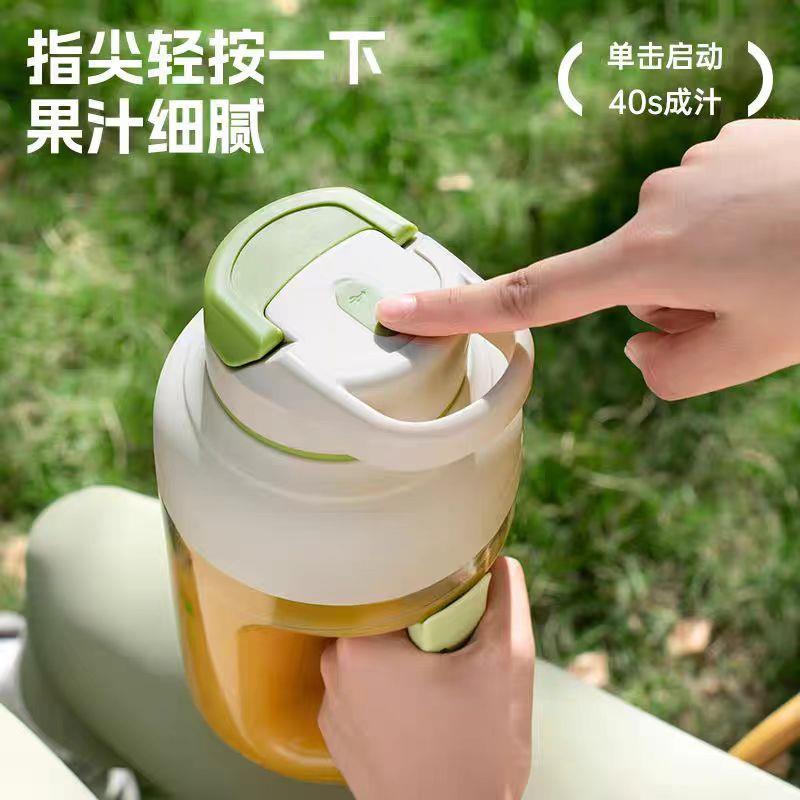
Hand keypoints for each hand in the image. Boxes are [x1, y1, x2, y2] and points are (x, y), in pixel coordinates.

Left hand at [318, 557, 534, 799]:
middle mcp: (333, 669)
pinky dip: (392, 690)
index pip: (397, 587)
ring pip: (376, 653)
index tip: (457, 608)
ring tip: (442, 686)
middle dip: (424, 626)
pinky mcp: (338, 735)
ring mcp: (332, 706)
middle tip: (457, 650)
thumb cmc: (475, 756)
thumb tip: (500, 562)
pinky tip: (424, 713)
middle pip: (385, 618)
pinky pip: (366, 689)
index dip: (434, 590)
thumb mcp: (505, 665)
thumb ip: (505, 602)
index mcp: (361, 643)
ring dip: (408, 658)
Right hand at [377, 119, 799, 399]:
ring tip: (777, 262)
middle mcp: (656, 203)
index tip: (399, 310)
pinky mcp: (726, 142)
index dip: (460, 309)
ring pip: (671, 244)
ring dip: (707, 267)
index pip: (532, 295)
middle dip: (673, 306)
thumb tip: (638, 343)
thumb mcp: (750, 358)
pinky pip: (704, 203)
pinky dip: (732, 226)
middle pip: (628, 283)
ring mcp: (692, 165)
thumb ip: (669, 372)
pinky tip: (783, 221)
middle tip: (751, 308)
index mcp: (649, 258)